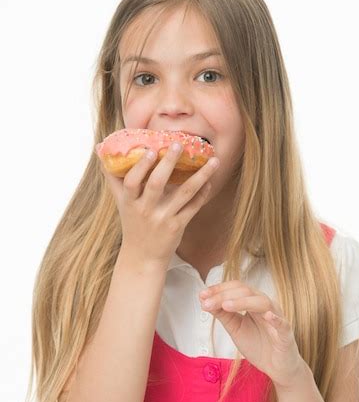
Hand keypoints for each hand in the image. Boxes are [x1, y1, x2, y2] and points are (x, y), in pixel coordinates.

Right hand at [100, 141, 218, 267]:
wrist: (142, 257)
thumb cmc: (132, 223)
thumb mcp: (120, 201)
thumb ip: (113, 176)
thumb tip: (101, 148)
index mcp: (130, 202)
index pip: (131, 182)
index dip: (140, 166)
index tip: (150, 149)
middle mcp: (145, 210)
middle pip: (156, 184)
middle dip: (168, 163)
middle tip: (179, 144)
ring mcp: (162, 218)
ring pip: (183, 194)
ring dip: (200, 176)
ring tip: (213, 161)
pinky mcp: (177, 227)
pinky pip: (192, 208)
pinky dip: (202, 194)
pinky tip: (210, 181)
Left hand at [199, 280, 304, 389]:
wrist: (277, 368)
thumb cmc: (258, 346)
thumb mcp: (235, 329)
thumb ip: (223, 315)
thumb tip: (205, 302)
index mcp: (253, 302)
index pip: (236, 288)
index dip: (219, 289)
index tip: (202, 295)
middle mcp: (265, 305)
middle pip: (246, 291)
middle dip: (224, 295)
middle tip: (206, 303)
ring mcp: (276, 318)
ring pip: (262, 302)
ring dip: (242, 302)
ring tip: (226, 306)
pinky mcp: (286, 334)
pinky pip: (282, 323)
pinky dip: (276, 318)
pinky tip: (267, 315)